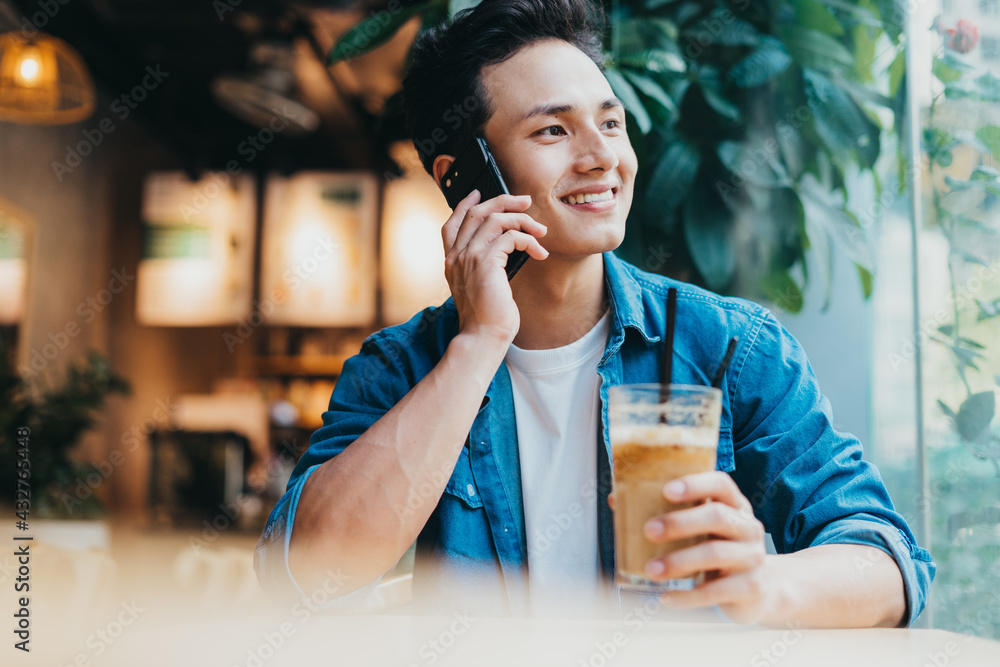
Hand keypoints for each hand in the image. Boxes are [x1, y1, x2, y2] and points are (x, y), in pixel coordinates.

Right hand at [442, 190, 547, 344]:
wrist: (482, 337)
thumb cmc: (486, 317)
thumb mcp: (479, 287)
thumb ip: (482, 266)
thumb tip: (506, 246)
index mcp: (451, 261)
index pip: (452, 222)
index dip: (465, 204)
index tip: (479, 193)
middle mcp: (456, 256)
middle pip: (476, 212)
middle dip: (503, 201)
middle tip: (525, 202)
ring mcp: (469, 258)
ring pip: (495, 220)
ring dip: (522, 220)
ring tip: (540, 230)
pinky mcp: (486, 263)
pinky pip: (510, 237)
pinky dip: (529, 240)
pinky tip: (539, 252)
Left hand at [640, 471, 771, 623]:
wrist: (760, 591)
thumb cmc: (720, 550)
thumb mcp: (702, 529)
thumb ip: (668, 513)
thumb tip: (617, 500)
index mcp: (734, 505)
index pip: (720, 484)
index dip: (695, 484)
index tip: (667, 490)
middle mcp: (747, 527)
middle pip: (717, 516)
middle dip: (680, 522)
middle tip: (648, 530)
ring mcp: (752, 558)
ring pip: (715, 553)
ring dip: (678, 561)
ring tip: (651, 570)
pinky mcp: (750, 588)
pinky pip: (716, 591)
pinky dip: (688, 596)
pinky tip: (666, 597)